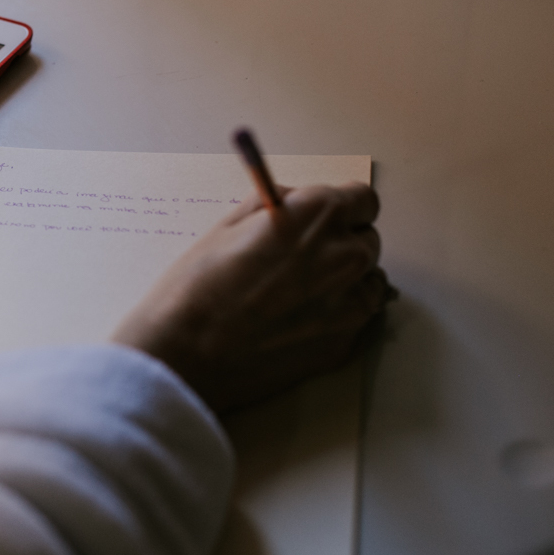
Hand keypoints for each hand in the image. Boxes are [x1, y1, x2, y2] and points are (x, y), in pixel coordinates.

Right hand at [112, 183, 390, 413]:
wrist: (185, 355)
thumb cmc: (196, 287)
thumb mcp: (227, 226)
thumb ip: (274, 206)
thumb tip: (294, 202)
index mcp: (316, 216)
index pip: (362, 199)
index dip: (339, 208)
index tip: (321, 219)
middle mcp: (345, 254)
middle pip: (367, 239)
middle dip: (340, 242)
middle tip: (298, 259)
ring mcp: (352, 303)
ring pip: (368, 279)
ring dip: (344, 279)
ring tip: (296, 293)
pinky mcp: (347, 342)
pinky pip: (359, 316)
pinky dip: (337, 312)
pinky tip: (296, 319)